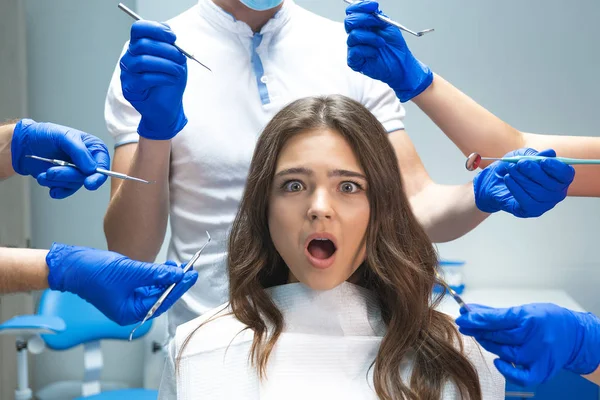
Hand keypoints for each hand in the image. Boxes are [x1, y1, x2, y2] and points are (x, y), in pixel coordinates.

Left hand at [11, 119, 109, 198]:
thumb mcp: (63, 136)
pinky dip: (55, 188)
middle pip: (87, 177)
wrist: (24, 144)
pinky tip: (46, 181)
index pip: (102, 164)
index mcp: (93, 148)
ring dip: (57, 180)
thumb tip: (92, 168)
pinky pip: (65, 191)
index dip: (98, 175)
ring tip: (44, 172)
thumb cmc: (45, 135)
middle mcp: (87, 162)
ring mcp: (76, 172)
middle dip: (68, 176)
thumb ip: (79, 151)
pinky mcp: (65, 181)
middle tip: (52, 171)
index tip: (89, 182)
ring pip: (74, 184)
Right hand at [46, 243, 197, 325]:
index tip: (191, 276)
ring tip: (179, 266)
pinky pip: (146, 284)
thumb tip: (177, 274)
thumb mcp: (130, 272)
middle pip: (160, 297)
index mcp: (130, 313)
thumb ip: (156, 274)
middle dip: (175, 283)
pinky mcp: (126, 289)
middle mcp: (130, 309)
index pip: (162, 302)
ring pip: (155, 290)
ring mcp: (128, 299)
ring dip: (167, 278)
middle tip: (190, 270)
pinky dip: (157, 276)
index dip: (178, 288)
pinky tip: (166, 266)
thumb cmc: (94, 273)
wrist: (72, 265)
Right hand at [120, 20, 187, 139]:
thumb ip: (173, 46)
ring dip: (166, 65)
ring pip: (142, 61)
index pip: (139, 29)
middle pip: (142, 44)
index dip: (156, 29)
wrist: (169, 107)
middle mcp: (130, 57)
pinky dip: (162, 78)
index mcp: (139, 46)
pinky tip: (172, 80)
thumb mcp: (176, 60)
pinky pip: (144, 79)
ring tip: (178, 71)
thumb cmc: (170, 82)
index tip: (173, 37)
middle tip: (181, 58)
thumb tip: (170, 33)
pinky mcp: (129, 88)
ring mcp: (127, 73)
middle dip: (166, 50)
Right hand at [344, 0, 432, 101]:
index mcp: (363, 25)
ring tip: (382, 43)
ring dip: (371, 38)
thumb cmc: (395, 47)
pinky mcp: (354, 61)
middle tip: (378, 24)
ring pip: (353, 36)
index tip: (374, 6)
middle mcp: (356, 35)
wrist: (401, 64)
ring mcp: (354, 48)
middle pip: (349, 21)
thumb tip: (372, 8)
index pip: (352, 11)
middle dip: (365, 20)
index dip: (360, 6)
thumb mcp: (389, 26)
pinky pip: (355, 51)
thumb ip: (378, 16)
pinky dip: (368, 50)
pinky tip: (376, 54)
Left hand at [456, 303, 599, 386]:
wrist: (574, 335)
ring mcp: (539, 355)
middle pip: (499, 336)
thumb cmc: (545, 319)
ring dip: (489, 345)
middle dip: (479, 330)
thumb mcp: (523, 310)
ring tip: (481, 337)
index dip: (477, 319)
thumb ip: (496, 312)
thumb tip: (471, 310)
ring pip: (505, 352)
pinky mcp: (542, 370)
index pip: (497, 319)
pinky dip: (507, 371)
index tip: (463, 318)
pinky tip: (498, 361)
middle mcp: (535, 337)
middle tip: (466, 326)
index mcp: (530, 318)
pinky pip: (521, 376)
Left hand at [473, 148, 573, 217]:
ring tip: (511, 169)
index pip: (566, 174)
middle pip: (553, 185)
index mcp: (558, 176)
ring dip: (522, 178)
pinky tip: (508, 179)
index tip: (543, 161)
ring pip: (539, 193)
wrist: (494, 182)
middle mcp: (556, 192)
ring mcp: (545, 203)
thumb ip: (534, 155)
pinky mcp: (532, 210)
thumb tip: (549, 153)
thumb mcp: (522, 156)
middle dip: (535, 172)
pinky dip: (516, 188)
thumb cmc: (513, 168)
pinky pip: (527, 201)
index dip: (556, 168)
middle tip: (520, 163)